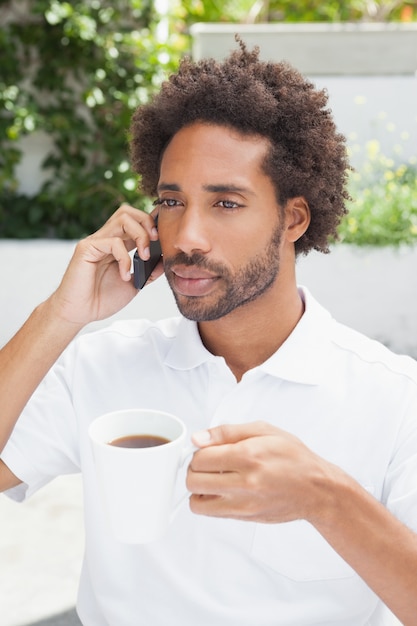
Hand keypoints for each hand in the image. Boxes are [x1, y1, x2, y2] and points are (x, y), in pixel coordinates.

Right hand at [48, 204, 162, 325]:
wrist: (79, 313)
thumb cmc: (101, 299)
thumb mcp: (134, 284)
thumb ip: (149, 271)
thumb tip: (166, 260)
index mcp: (117, 245)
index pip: (135, 221)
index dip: (151, 224)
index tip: (164, 240)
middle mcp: (106, 239)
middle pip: (128, 211)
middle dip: (147, 222)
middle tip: (156, 241)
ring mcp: (96, 241)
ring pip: (122, 219)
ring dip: (141, 235)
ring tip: (145, 256)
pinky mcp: (86, 248)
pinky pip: (112, 241)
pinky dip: (125, 258)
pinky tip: (125, 275)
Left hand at [187, 421, 331, 523]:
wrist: (317, 489)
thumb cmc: (294, 457)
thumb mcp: (264, 430)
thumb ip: (227, 432)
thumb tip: (198, 438)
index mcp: (248, 456)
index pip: (200, 458)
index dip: (198, 451)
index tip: (206, 449)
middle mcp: (244, 483)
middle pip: (193, 481)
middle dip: (194, 469)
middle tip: (208, 463)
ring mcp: (244, 504)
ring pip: (197, 502)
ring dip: (199, 488)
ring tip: (213, 478)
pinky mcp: (244, 518)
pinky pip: (211, 513)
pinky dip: (209, 501)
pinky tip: (223, 489)